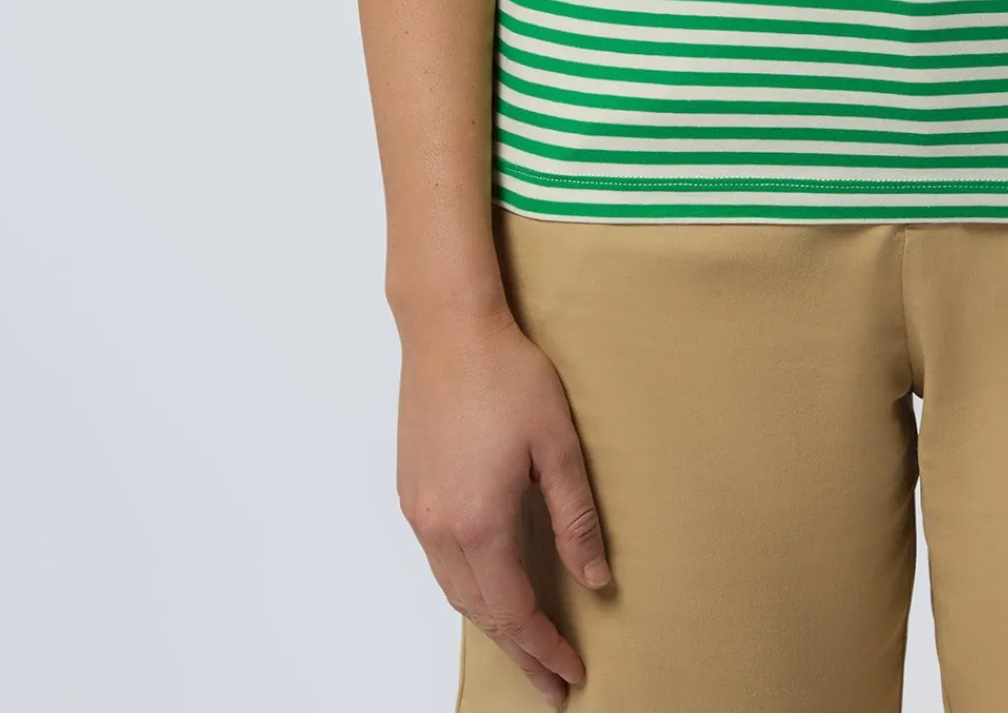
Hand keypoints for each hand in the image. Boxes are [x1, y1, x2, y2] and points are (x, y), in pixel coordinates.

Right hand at [396, 305, 611, 706]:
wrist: (447, 329)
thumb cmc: (506, 376)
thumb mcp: (557, 446)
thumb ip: (576, 519)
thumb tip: (595, 579)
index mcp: (480, 524)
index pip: (515, 612)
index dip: (545, 648)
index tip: (571, 674)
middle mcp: (441, 529)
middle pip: (482, 614)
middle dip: (519, 652)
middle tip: (550, 683)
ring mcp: (419, 513)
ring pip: (456, 593)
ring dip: (491, 624)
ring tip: (524, 646)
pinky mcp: (411, 493)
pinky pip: (439, 565)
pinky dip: (467, 591)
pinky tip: (487, 589)